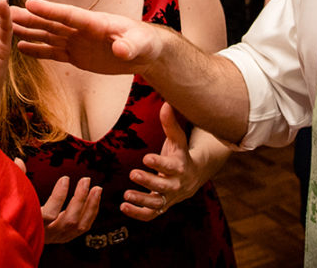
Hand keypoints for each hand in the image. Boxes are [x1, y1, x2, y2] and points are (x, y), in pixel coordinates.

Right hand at [12, 0, 162, 74]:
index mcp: (94, 22)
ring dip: (28, 31)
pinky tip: (20, 47)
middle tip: (5, 11)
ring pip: (47, 35)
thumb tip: (120, 50)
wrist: (144, 52)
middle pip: (51, 23)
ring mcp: (76, 41)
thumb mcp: (138, 45)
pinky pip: (52, 52)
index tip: (30, 2)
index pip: (68, 15)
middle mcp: (81, 29)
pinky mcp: (76, 55)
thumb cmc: (144, 42)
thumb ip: (128, 47)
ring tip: (6, 26)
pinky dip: (37, 50)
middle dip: (29, 18)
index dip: (49, 10)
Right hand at [14, 158, 101, 243]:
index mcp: (35, 225)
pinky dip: (91, 212)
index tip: (65, 178)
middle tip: (86, 179)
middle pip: (69, 220)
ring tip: (97, 188)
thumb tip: (18, 160)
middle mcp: (48, 234)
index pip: (49, 214)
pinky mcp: (67, 236)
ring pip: (79, 225)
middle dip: (80, 199)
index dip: (59, 196)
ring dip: (90, 206)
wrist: (21, 237)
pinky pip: (83, 227)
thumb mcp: (17, 197)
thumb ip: (19, 179)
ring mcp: (59, 237)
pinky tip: (95, 198)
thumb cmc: (18, 213)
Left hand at [121, 103, 201, 220]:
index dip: (159, 163)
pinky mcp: (161, 207)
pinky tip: (123, 207)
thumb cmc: (180, 154)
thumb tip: (166, 103)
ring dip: (141, 200)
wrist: (193, 177)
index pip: (169, 166)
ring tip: (125, 195)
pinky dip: (137, 214)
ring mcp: (168, 198)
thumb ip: (170, 124)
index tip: (146, 158)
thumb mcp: (177, 140)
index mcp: (179, 167)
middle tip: (133, 174)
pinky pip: (150, 215)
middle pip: (162, 186)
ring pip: (156, 203)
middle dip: (148, 182)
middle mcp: (175, 184)